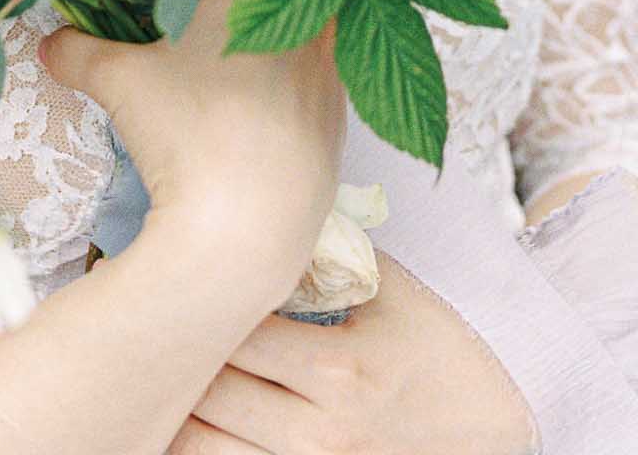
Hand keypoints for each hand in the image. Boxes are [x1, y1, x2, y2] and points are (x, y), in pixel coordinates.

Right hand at [40, 0, 344, 301]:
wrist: (244, 234)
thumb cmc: (184, 134)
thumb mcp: (118, 81)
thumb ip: (78, 49)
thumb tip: (44, 40)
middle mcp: (312, 26)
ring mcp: (333, 80)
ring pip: (321, 34)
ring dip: (292, 34)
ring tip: (246, 49)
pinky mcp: (339, 131)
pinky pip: (324, 86)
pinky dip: (298, 86)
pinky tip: (262, 107)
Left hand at [168, 254, 536, 454]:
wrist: (502, 419)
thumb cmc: (443, 343)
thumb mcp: (390, 289)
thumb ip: (321, 255)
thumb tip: (254, 207)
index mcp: (337, 370)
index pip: (233, 334)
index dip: (189, 300)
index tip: (158, 270)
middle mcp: (320, 433)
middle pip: (210, 395)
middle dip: (172, 351)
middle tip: (135, 312)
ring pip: (208, 452)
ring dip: (174, 410)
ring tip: (146, 367)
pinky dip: (206, 445)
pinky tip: (181, 417)